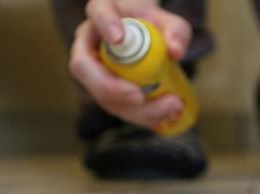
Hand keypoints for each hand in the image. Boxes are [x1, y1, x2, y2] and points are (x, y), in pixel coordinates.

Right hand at [69, 0, 191, 128]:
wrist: (145, 41)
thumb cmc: (152, 27)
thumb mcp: (168, 22)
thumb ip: (176, 31)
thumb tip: (175, 52)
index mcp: (102, 12)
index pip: (97, 12)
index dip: (105, 26)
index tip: (118, 38)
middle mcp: (88, 43)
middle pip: (83, 66)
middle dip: (110, 87)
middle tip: (139, 96)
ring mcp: (91, 72)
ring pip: (99, 94)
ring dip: (132, 109)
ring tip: (169, 107)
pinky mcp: (102, 93)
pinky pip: (115, 108)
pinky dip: (141, 115)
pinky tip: (166, 115)